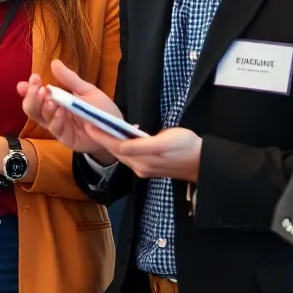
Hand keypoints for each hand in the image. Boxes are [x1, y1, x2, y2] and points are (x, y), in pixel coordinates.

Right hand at [17, 60, 118, 165]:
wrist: (115, 130)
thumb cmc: (101, 109)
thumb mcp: (87, 91)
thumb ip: (70, 79)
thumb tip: (54, 62)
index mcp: (57, 99)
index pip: (37, 93)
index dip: (31, 87)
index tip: (34, 78)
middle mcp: (53, 112)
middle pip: (32, 107)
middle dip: (31, 97)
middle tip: (37, 89)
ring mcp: (57, 125)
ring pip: (39, 118)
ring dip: (42, 107)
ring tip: (49, 99)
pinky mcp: (64, 137)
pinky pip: (54, 128)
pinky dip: (56, 119)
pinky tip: (61, 111)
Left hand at [86, 126, 202, 181]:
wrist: (202, 162)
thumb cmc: (187, 147)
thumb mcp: (166, 141)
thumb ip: (143, 145)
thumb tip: (123, 144)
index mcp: (144, 159)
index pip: (117, 147)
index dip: (103, 136)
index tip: (90, 125)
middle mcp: (141, 167)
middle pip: (116, 152)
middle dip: (102, 138)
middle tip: (89, 123)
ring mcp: (144, 169)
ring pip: (121, 155)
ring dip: (109, 142)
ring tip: (99, 128)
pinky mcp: (147, 168)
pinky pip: (128, 156)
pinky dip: (120, 146)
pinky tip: (118, 138)